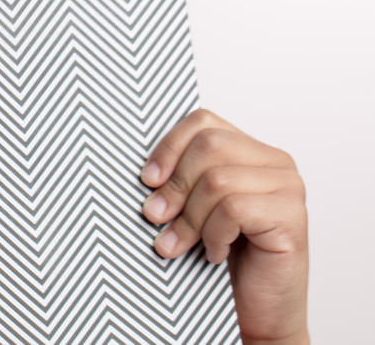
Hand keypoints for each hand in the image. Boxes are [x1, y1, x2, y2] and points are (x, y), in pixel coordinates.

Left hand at [140, 108, 308, 343]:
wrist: (258, 313)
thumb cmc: (226, 260)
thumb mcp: (194, 208)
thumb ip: (180, 179)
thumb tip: (142, 170)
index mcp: (250, 151)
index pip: (203, 122)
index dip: (168, 147)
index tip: (147, 179)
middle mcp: (275, 163)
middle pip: (209, 146)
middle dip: (174, 185)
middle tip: (156, 217)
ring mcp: (289, 189)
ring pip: (217, 180)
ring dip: (188, 218)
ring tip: (178, 244)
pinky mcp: (293, 218)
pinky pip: (234, 210)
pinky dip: (213, 235)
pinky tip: (214, 254)